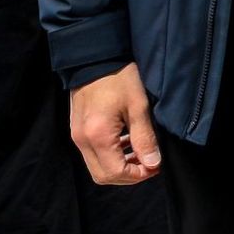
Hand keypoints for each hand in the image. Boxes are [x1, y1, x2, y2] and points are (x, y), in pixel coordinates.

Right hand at [70, 63, 161, 184]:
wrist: (95, 58)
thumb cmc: (119, 78)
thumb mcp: (139, 107)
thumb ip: (144, 138)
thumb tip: (153, 164)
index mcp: (97, 136)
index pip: (115, 173)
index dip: (138, 176)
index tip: (155, 166)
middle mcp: (82, 141)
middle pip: (103, 176)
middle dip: (128, 175)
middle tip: (150, 164)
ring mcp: (77, 136)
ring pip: (97, 166)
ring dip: (120, 166)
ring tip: (142, 153)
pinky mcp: (77, 129)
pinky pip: (92, 153)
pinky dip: (110, 155)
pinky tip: (128, 142)